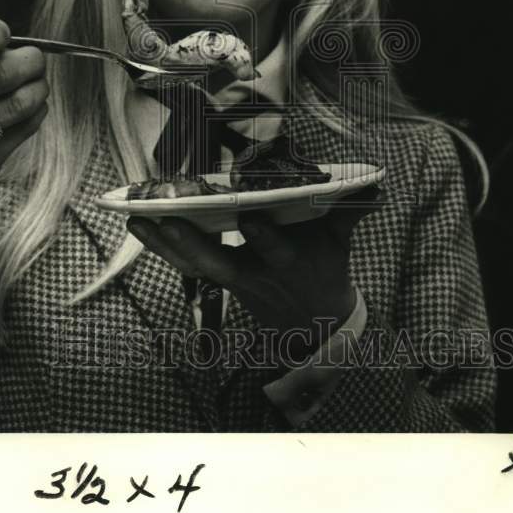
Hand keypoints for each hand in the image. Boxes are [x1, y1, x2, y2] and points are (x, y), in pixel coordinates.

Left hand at [127, 186, 382, 353]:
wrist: (314, 324)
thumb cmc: (326, 269)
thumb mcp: (341, 244)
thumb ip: (351, 214)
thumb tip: (375, 188)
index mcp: (290, 260)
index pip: (276, 248)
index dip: (264, 235)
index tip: (251, 215)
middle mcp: (257, 273)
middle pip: (221, 263)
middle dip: (194, 244)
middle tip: (168, 219)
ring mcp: (234, 280)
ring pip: (195, 266)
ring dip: (166, 244)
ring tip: (138, 219)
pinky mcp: (218, 280)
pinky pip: (186, 266)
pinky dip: (162, 247)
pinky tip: (139, 226)